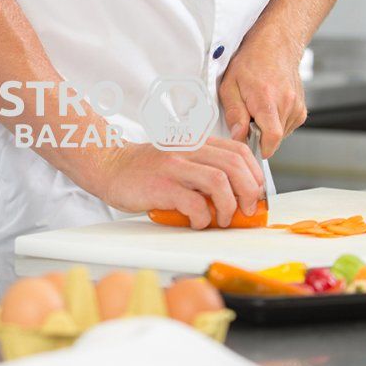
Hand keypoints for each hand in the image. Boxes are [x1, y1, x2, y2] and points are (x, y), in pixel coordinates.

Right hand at [96, 139, 264, 228]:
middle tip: (246, 210)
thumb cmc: (145, 170)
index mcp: (196, 143)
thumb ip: (204, 170)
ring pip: (219, 181)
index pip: (239, 152)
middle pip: (234, 166)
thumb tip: (235, 195)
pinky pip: (194, 203)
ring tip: (223, 219)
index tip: (255, 193)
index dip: (254, 174)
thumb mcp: (180, 161)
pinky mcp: (161, 186)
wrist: (109, 167)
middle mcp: (188, 151)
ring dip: (228, 206)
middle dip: (248, 192)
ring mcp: (174, 167)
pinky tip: (197, 222)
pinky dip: (202, 217)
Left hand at [219, 37, 305, 157]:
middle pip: (274, 138)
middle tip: (248, 119)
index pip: (272, 138)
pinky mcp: (301, 109)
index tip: (250, 146)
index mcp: (267, 99)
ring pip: (281, 134)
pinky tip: (269, 108)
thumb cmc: (251, 62)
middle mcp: (286, 104)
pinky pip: (287, 127)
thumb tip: (238, 136)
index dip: (261, 148)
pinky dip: (276, 123)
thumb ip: (234, 114)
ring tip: (258, 109)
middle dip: (259, 136)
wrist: (275, 45)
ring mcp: (297, 107)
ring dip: (267, 128)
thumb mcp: (229, 86)